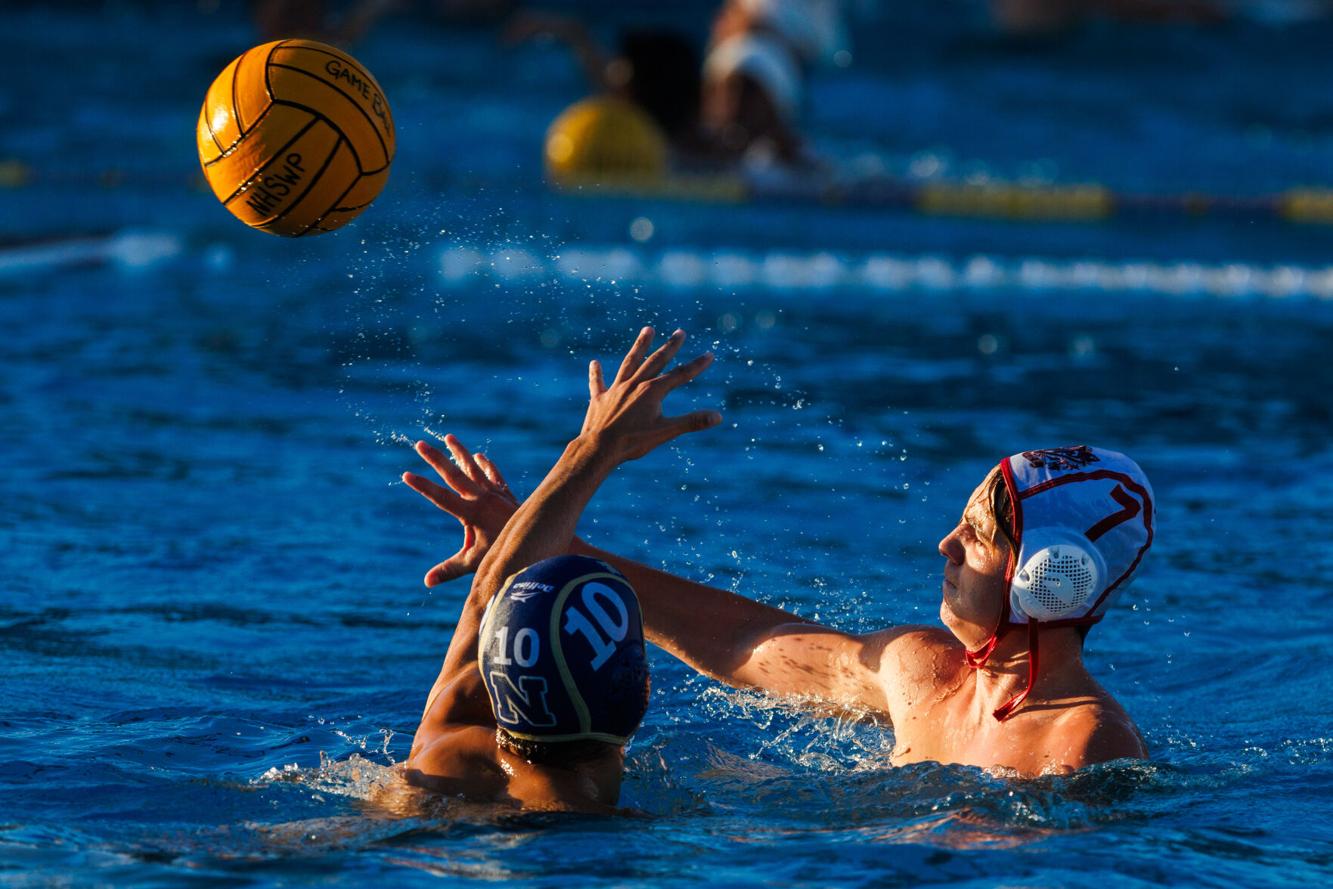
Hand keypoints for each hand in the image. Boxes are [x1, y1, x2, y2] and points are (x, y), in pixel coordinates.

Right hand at [402, 435, 518, 586]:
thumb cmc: (507, 555)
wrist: (541, 543)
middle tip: (419, 444)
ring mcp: (495, 493)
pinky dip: (486, 466)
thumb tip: (426, 582)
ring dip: (460, 452)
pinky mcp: (506, 494)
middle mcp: (482, 498)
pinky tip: (479, 456)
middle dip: (435, 459)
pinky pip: (494, 476)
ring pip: (474, 468)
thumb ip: (449, 569)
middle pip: (454, 475)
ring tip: (449, 437)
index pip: (441, 498)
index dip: (423, 487)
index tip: (406, 474)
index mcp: (472, 513)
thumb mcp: (475, 563)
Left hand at [581, 326, 720, 463]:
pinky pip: (598, 383)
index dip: (697, 365)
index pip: (680, 375)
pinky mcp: (599, 399)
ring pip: (630, 363)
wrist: (599, 448)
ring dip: (640, 346)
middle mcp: (634, 384)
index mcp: (652, 391)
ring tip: (648, 330)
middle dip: (670, 347)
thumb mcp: (666, 432)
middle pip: (656, 361)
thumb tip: (718, 416)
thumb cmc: (633, 442)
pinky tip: (594, 363)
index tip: (709, 354)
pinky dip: (597, 373)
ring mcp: (616, 390)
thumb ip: (692, 422)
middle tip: (680, 332)